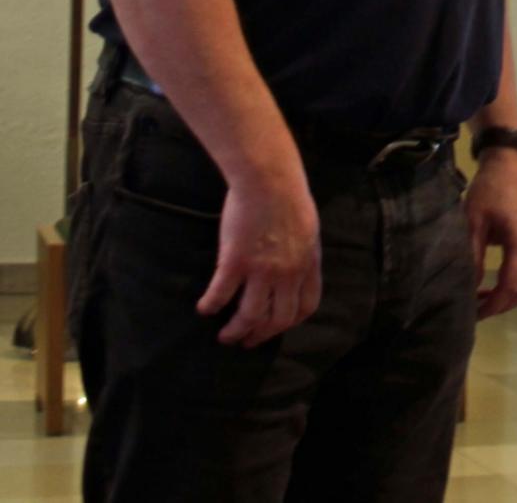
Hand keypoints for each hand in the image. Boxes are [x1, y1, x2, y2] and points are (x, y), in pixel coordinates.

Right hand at [198, 167, 321, 346]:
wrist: (270, 179)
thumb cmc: (289, 197)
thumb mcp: (307, 230)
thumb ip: (301, 253)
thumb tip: (293, 269)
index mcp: (308, 264)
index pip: (306, 306)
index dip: (290, 322)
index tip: (276, 327)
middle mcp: (288, 273)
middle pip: (277, 319)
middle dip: (261, 335)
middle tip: (247, 341)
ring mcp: (262, 270)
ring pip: (249, 316)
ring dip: (235, 331)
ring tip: (225, 336)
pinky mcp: (235, 262)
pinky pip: (220, 295)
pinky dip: (210, 306)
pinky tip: (204, 309)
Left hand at [465, 154, 516, 319]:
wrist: (509, 165)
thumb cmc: (489, 191)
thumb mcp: (473, 223)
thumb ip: (473, 256)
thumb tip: (469, 287)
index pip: (510, 286)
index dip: (492, 305)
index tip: (472, 315)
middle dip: (501, 306)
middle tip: (475, 312)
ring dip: (508, 297)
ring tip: (482, 300)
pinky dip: (513, 286)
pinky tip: (493, 285)